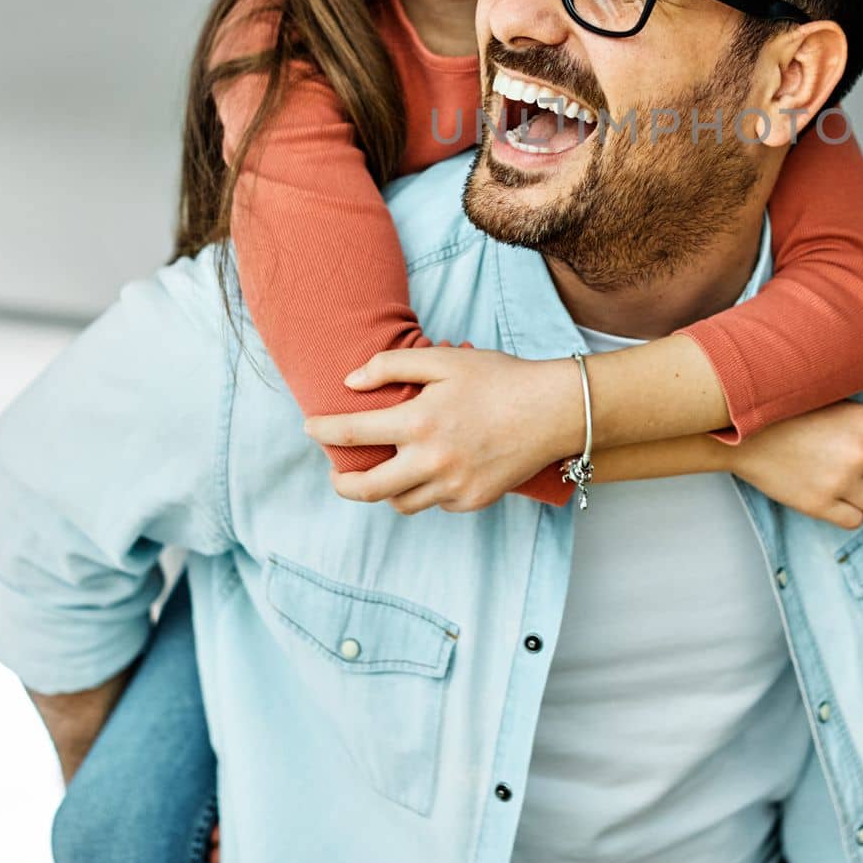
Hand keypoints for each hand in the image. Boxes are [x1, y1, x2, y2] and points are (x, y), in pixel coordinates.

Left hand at [303, 347, 581, 513]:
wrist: (552, 410)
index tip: (310, 428)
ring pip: (400, 503)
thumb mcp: (444, 359)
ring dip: (384, 490)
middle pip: (366, 489)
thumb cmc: (499, 378)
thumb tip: (351, 381)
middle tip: (336, 474)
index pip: (353, 433)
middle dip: (342, 483)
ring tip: (383, 473)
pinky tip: (433, 469)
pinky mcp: (472, 500)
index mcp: (418, 423)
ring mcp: (452, 486)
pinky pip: (436, 503)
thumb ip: (392, 365)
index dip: (324, 430)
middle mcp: (430, 461)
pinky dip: (426, 489)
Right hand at [729, 401, 862, 528]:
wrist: (746, 433)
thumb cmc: (793, 413)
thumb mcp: (837, 405)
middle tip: (855, 467)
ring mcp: (841, 481)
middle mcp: (861, 453)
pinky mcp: (821, 505)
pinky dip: (847, 511)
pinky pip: (855, 520)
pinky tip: (830, 494)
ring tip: (840, 480)